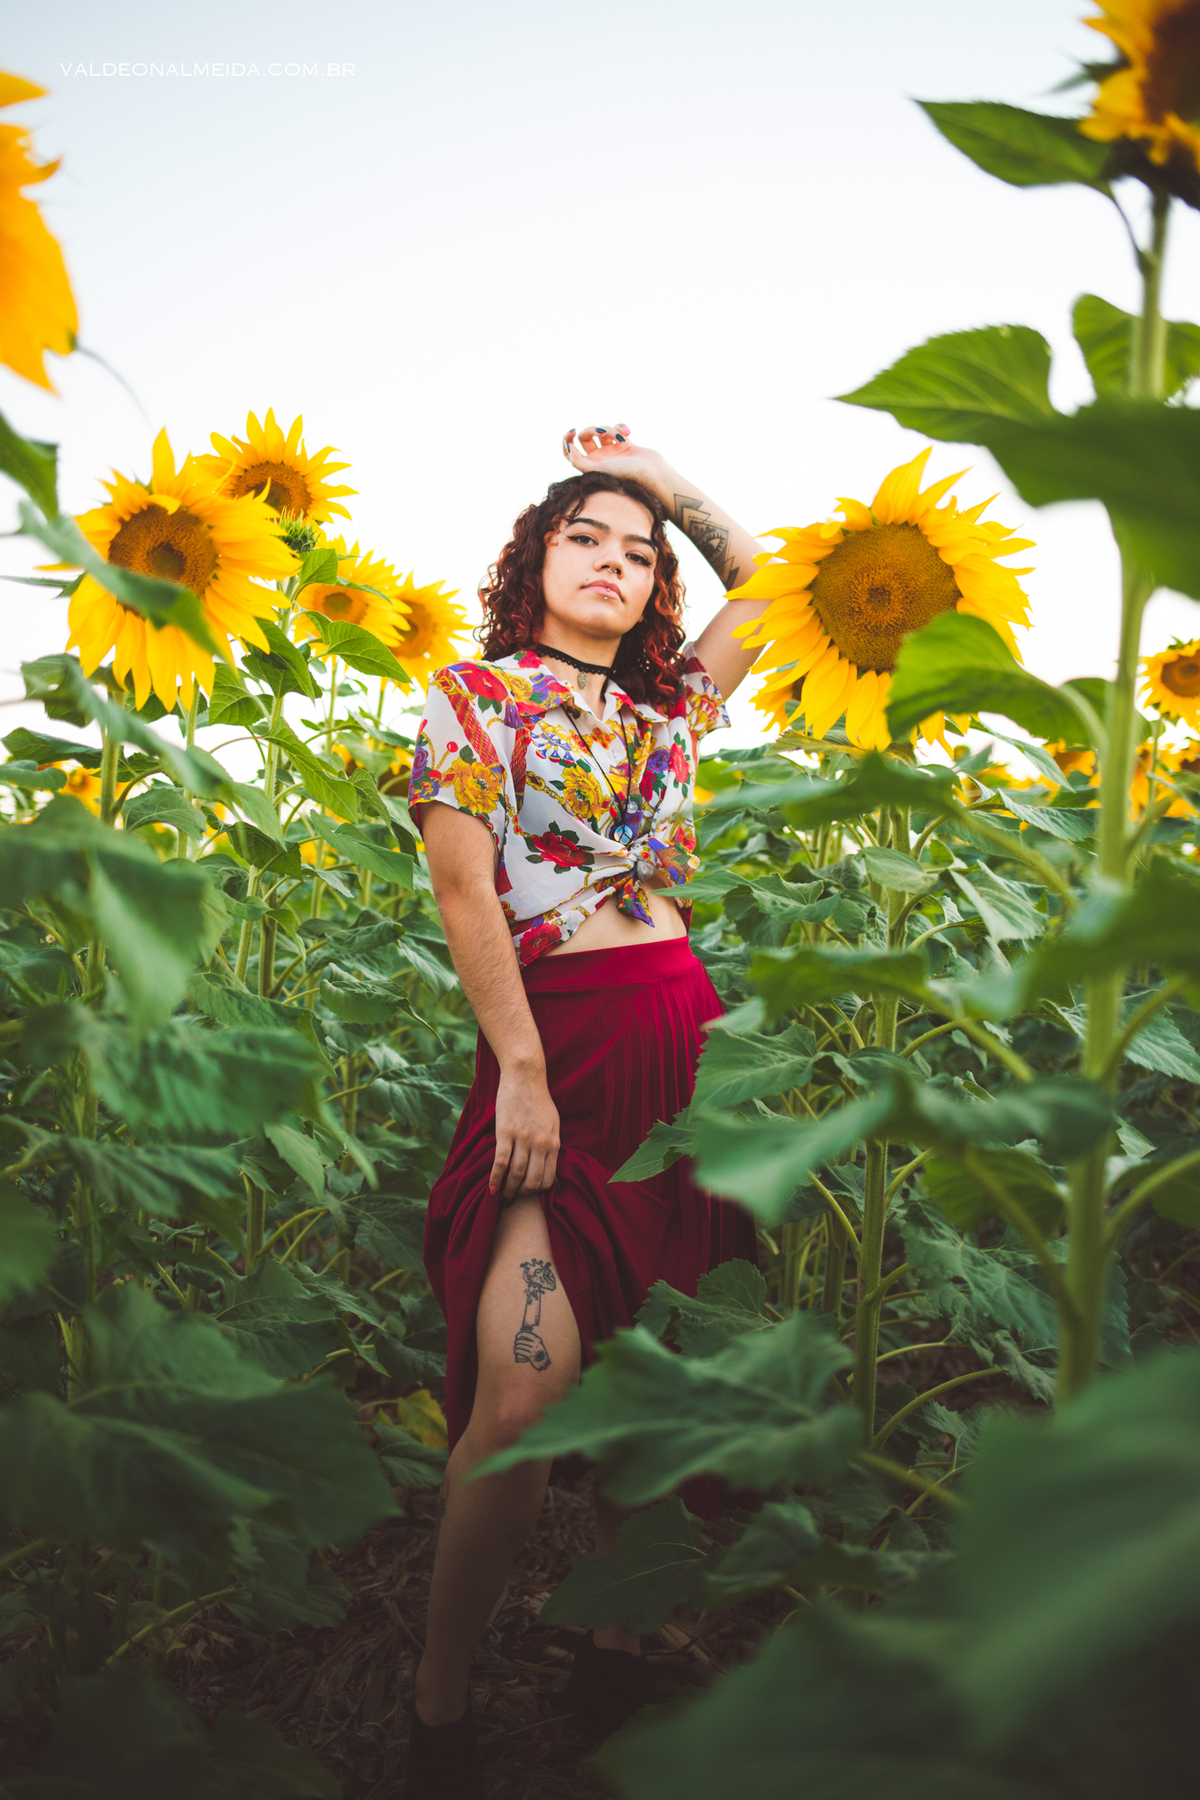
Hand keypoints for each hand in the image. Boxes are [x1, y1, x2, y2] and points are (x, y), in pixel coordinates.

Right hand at [491, 1065, 560, 1198]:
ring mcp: (523, 1138)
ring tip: (502, 1195)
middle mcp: (540, 1144)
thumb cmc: (538, 1099)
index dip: (538, 1190)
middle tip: (514, 1197)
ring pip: (517, 1175)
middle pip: (533, 1180)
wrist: (525, 1076)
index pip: (549, 1177)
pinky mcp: (506, 1132)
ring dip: (508, 1190)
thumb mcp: (553, 1122)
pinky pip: (501, 1162)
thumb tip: (549, 1162)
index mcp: (554, 1142)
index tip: (529, 1193)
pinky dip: (495, 1178)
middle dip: (523, 1194)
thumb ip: (551, 1143)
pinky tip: (491, 1188)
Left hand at [513, 1328, 551, 1371]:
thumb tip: (522, 1336)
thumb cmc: (540, 1352)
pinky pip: (521, 1351)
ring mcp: (533, 1350)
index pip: (527, 1334)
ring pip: (521, 1346)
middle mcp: (536, 1344)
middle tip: (516, 1343)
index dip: (520, 1334)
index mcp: (538, 1339)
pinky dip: (517, 1351)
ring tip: (515, 1347)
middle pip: (522, 1341)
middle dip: (517, 1342)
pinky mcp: (530, 1356)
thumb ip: (534, 1340)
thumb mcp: (539, 1344)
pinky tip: (515, 1351)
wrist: (544, 1362)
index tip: (517, 1337)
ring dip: (516, 1346)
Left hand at [562, 423, 673, 498]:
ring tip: (620, 437)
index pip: (569, 452)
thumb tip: (567, 447)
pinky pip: (616, 429)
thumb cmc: (626, 475)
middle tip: (602, 433)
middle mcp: (599, 459)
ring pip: (601, 431)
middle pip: (585, 438)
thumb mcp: (598, 470)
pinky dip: (620, 427)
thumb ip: (578, 461)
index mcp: (590, 467)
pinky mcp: (624, 445)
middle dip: (592, 430)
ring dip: (609, 429)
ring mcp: (612, 452)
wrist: (653, 474)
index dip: (567, 440)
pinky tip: (628, 433)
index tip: (573, 432)